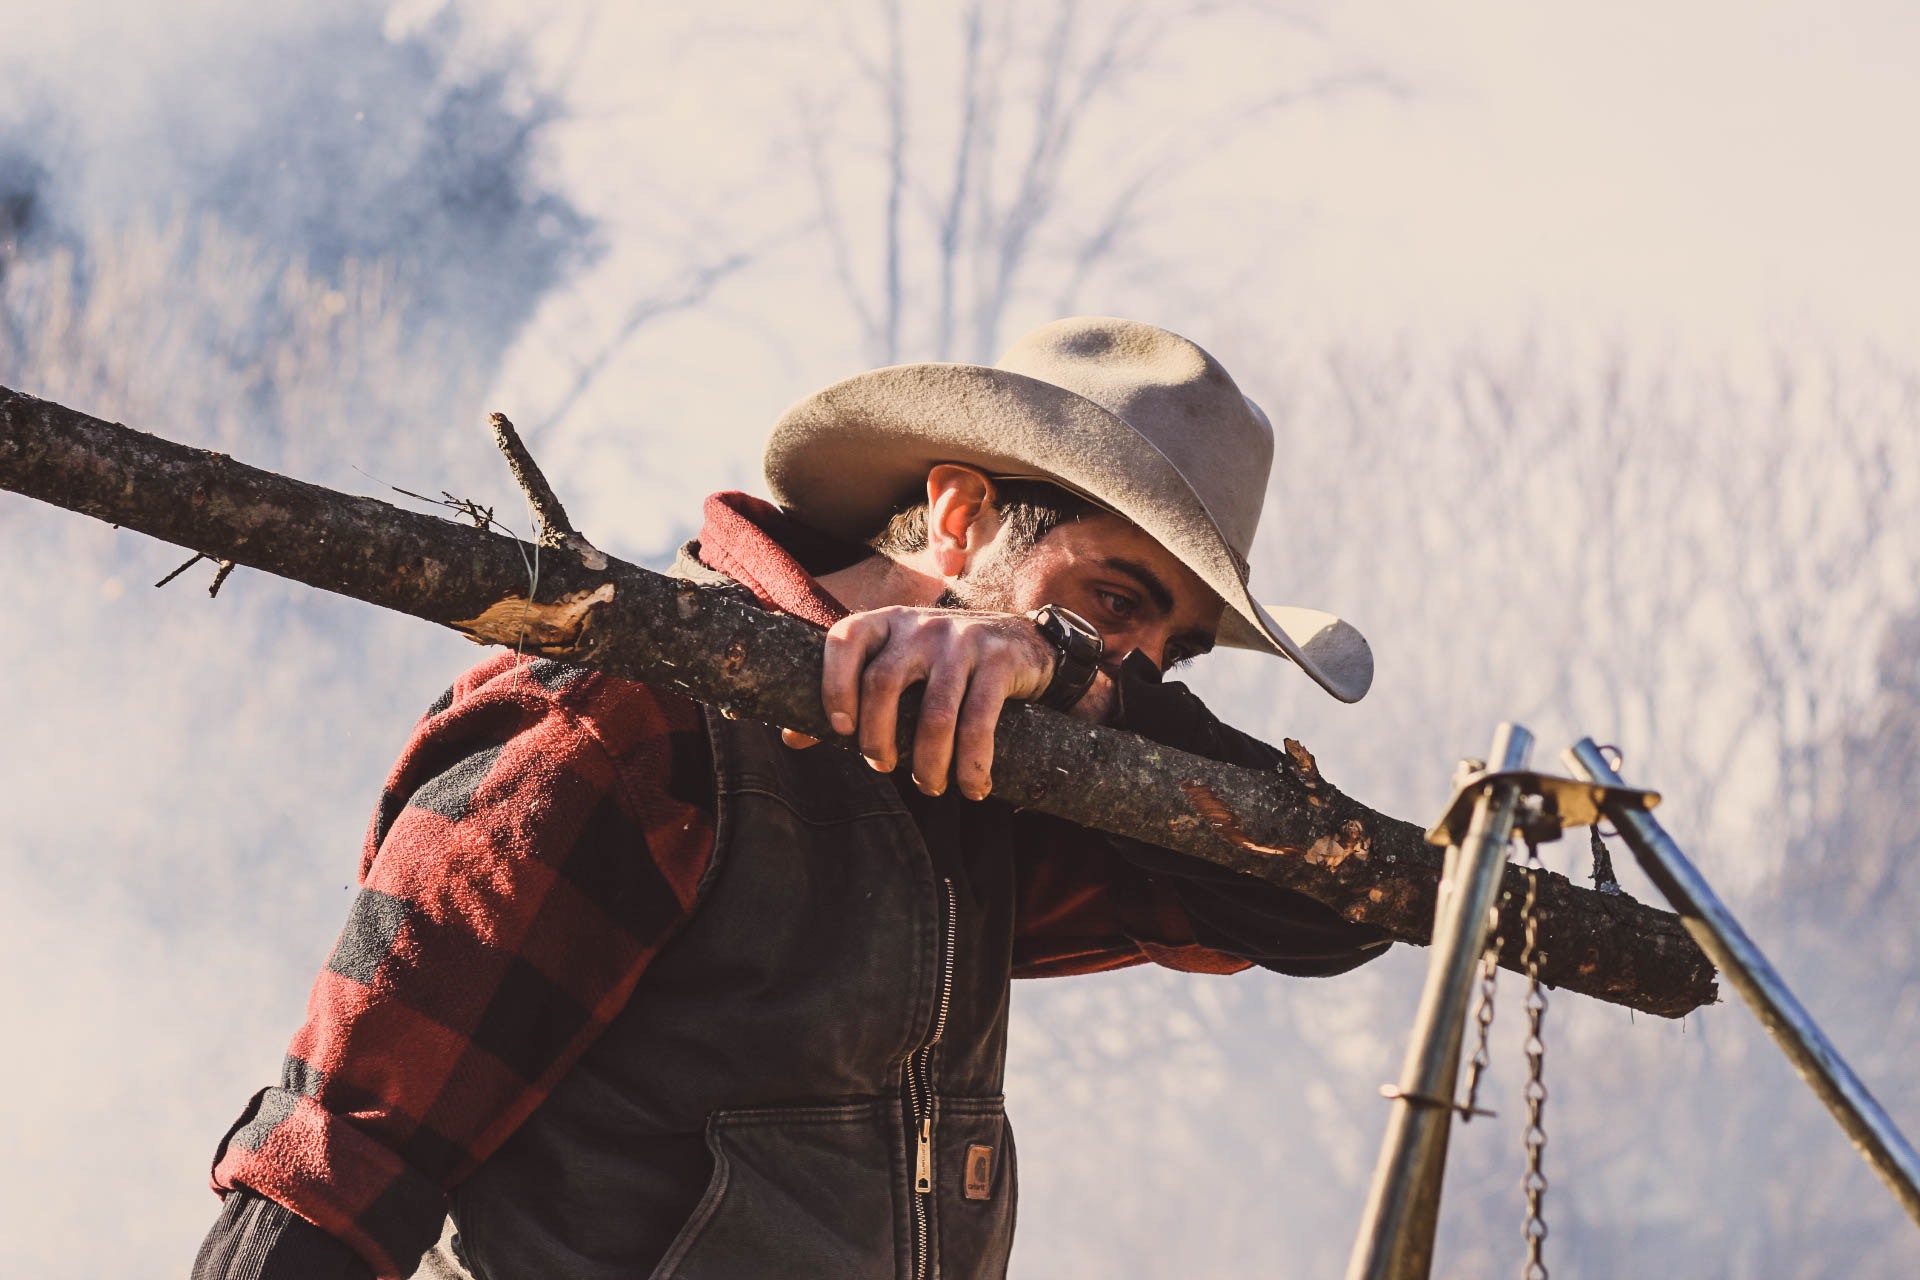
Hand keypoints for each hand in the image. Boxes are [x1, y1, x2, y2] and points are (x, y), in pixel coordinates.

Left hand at [778, 606, 1111, 798]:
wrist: (1019, 641)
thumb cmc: (939, 666)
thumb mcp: (894, 668)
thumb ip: (849, 695)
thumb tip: (791, 739)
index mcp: (884, 624)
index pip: (844, 640)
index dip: (834, 685)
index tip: (840, 731)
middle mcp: (920, 626)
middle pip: (884, 682)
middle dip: (878, 737)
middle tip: (883, 769)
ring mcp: (961, 640)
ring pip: (935, 712)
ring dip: (929, 763)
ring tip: (930, 788)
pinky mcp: (998, 660)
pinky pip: (979, 720)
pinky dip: (973, 763)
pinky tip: (974, 786)